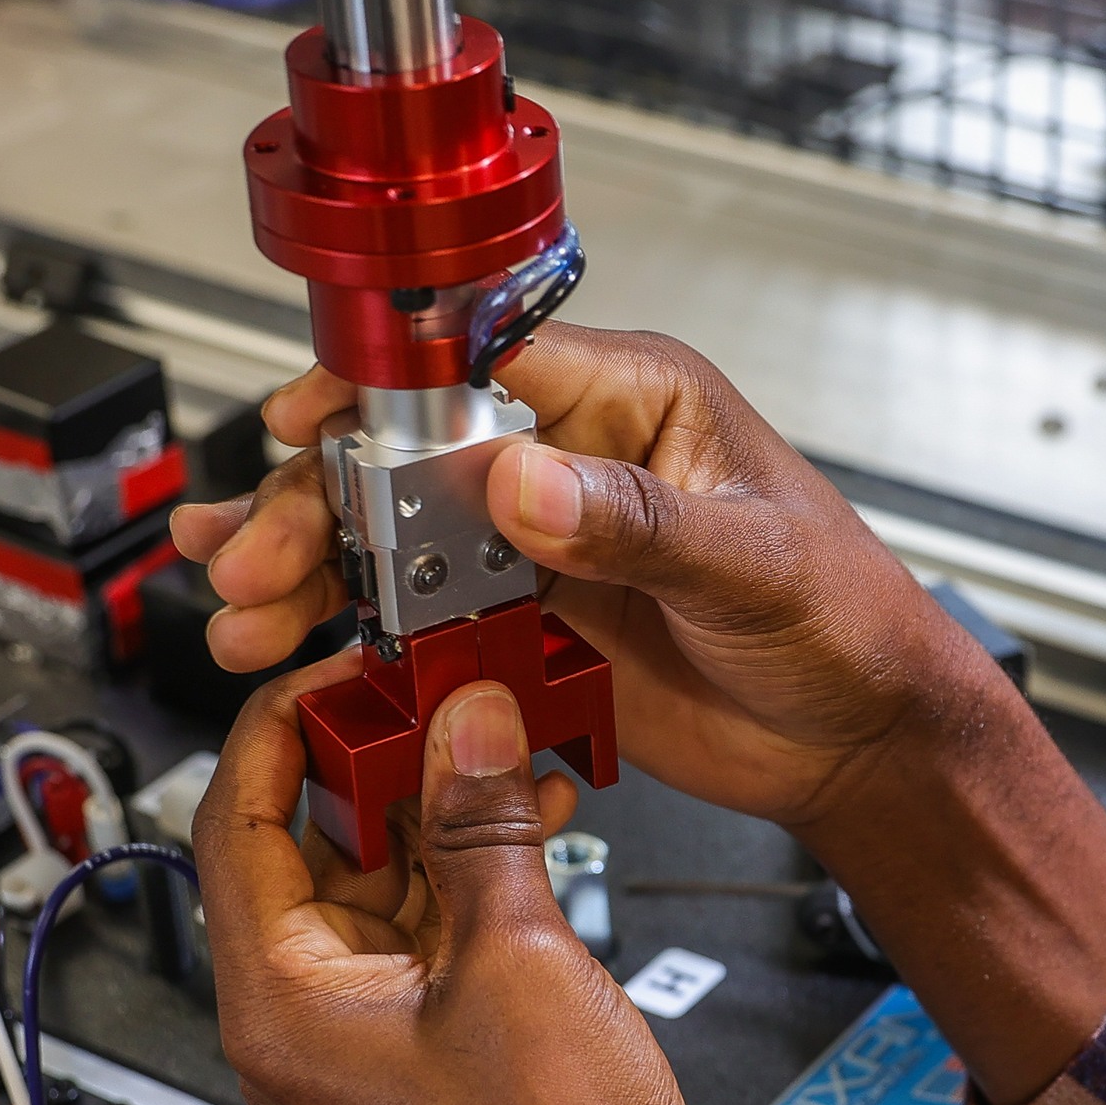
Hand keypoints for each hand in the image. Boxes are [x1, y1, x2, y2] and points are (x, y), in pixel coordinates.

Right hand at [167, 324, 994, 834]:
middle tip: (256, 556)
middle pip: (406, 458)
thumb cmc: (848, 623)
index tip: (307, 423)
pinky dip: (351, 637)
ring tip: (242, 608)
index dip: (380, 386)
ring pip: (394, 539)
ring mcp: (539, 548)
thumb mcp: (752, 565)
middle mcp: (568, 461)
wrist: (862, 744)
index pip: (478, 359)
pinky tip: (292, 653)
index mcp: (628, 400)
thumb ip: (637, 522)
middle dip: (319, 502)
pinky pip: (420, 622)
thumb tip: (526, 479)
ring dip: (313, 569)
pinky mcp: (526, 627)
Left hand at [196, 666, 933, 1104]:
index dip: (287, 724)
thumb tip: (460, 718)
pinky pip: (430, 927)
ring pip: (378, 880)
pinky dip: (472, 864)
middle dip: (377, 756)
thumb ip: (479, 820)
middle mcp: (304, 1027)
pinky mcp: (433, 1047)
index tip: (345, 658)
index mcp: (279, 1009)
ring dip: (438, 805)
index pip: (237, 821)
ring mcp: (370, 1040)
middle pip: (306, 845)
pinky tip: (533, 809)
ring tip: (503, 732)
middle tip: (438, 681)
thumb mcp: (517, 955)